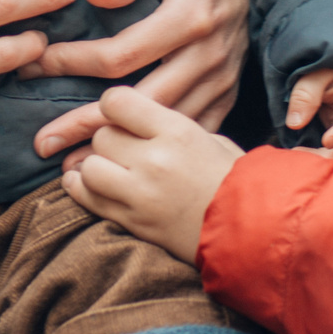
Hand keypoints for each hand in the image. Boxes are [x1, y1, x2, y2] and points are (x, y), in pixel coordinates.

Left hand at [26, 0, 247, 158]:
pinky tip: (125, 166)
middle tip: (44, 143)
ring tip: (75, 166)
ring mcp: (220, 80)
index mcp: (190, 18)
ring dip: (119, 148)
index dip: (75, 62)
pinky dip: (156, 150)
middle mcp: (207, 56)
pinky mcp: (226, 94)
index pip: (122, 52)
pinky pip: (190, 130)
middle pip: (139, 102)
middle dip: (87, 124)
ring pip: (162, 124)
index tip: (37, 64)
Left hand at [61, 87, 241, 265]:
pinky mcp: (132, 222)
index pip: (117, 102)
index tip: (120, 113)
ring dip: (95, 165)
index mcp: (177, 131)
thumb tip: (135, 117)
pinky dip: (82, 189)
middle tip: (124, 147)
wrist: (250, 231)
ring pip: (90, 166)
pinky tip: (90, 183)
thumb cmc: (235, 180)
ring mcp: (141, 194)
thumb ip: (168, 125)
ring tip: (111, 168)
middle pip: (102, 135)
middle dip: (109, 138)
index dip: (114, 106)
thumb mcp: (210, 139)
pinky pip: (88, 198)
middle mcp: (155, 159)